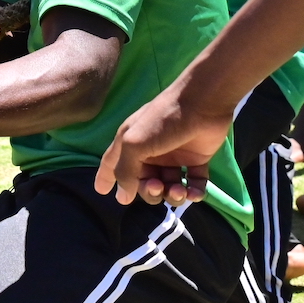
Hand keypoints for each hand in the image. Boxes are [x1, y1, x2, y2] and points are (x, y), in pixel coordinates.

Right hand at [94, 82, 235, 205]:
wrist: (202, 104)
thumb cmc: (162, 121)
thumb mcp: (135, 144)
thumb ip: (125, 171)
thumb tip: (122, 198)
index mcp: (130, 144)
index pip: (113, 163)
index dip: (106, 177)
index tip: (101, 192)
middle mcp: (150, 152)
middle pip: (144, 183)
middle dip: (149, 192)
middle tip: (157, 187)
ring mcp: (174, 157)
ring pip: (168, 186)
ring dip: (172, 195)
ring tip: (179, 191)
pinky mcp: (196, 160)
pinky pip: (192, 184)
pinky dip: (193, 192)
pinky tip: (193, 193)